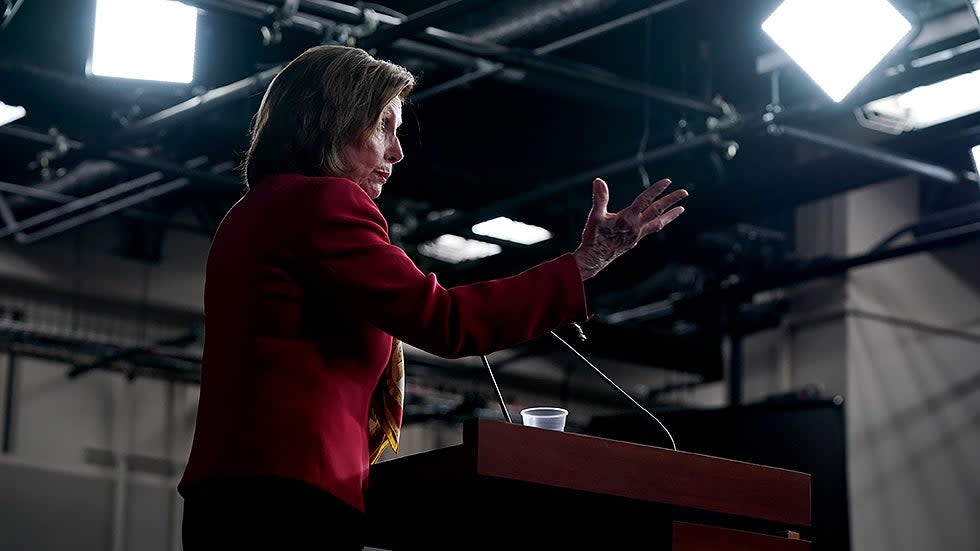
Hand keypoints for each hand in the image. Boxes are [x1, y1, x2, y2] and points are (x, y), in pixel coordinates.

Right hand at [573, 177, 687, 280]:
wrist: (595, 259)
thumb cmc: (594, 237)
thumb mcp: (595, 216)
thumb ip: (599, 198)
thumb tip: (599, 181)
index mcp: (627, 218)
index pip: (644, 200)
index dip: (656, 190)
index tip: (667, 182)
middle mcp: (636, 226)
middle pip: (657, 210)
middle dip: (671, 200)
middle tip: (685, 192)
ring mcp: (637, 235)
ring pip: (658, 223)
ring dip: (670, 215)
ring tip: (681, 209)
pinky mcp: (635, 240)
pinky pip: (651, 230)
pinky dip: (658, 223)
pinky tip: (660, 221)